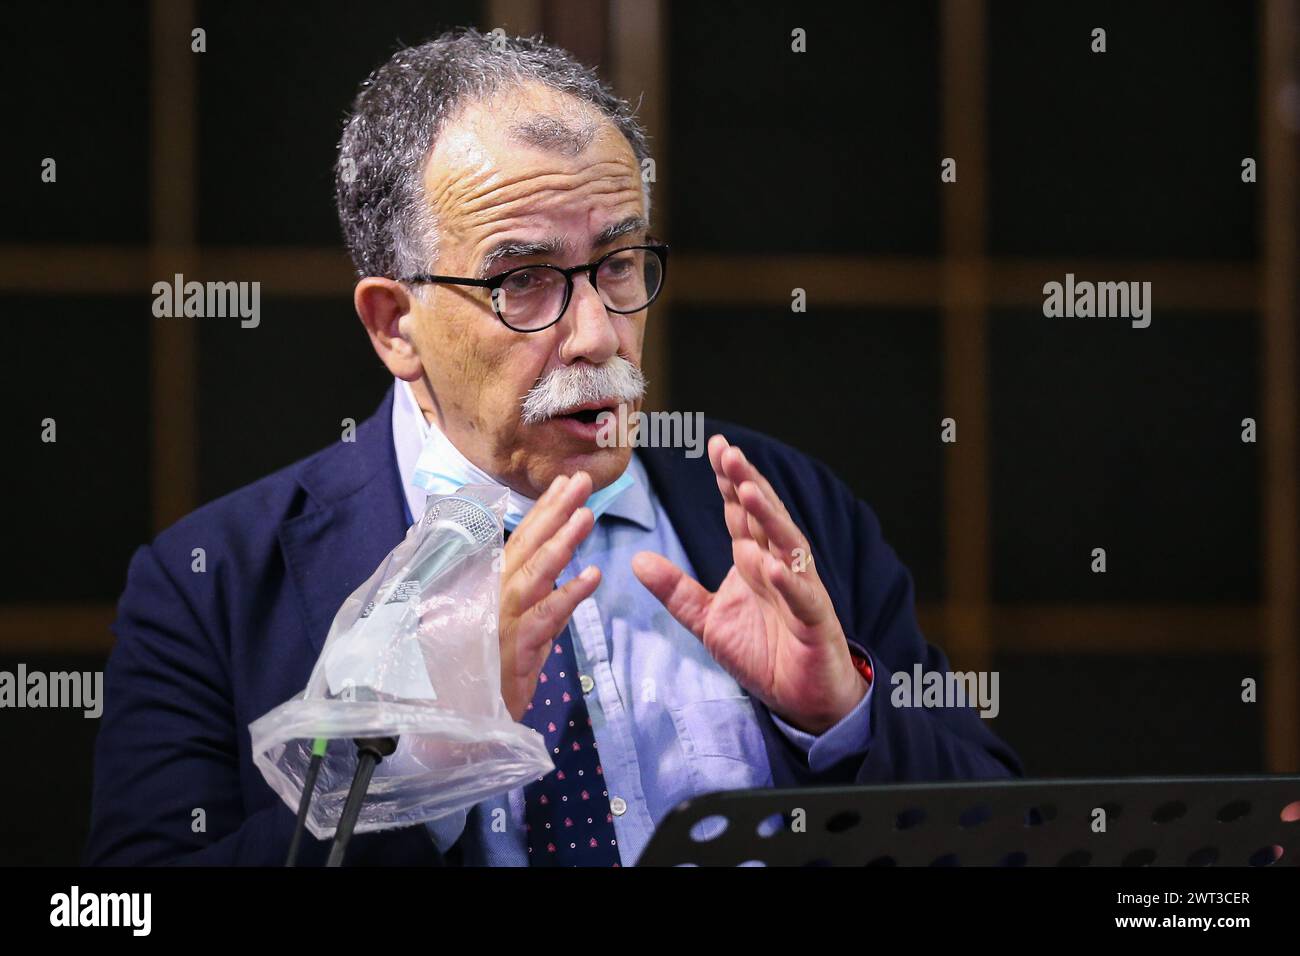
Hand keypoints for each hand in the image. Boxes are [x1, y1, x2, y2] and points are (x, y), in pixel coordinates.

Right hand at [498, 471, 600, 721]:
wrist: (457, 725)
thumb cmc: (481, 674)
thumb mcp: (513, 631)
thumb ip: (535, 604)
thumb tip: (560, 577)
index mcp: (494, 589)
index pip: (521, 542)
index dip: (544, 512)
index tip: (565, 483)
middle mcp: (494, 597)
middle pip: (528, 547)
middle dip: (556, 511)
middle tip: (581, 480)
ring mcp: (502, 622)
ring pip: (536, 574)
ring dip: (563, 542)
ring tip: (588, 514)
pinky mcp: (514, 650)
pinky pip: (547, 618)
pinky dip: (570, 595)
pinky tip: (594, 575)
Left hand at [632, 435, 866, 733]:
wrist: (802, 698)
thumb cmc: (762, 653)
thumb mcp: (708, 621)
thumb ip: (676, 591)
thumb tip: (636, 560)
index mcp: (753, 560)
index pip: (739, 513)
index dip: (728, 480)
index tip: (714, 446)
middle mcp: (779, 565)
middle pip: (763, 517)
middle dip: (746, 482)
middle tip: (727, 451)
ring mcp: (800, 590)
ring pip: (787, 545)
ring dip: (769, 517)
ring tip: (749, 490)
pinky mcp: (814, 621)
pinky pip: (802, 597)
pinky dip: (789, 581)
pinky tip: (774, 566)